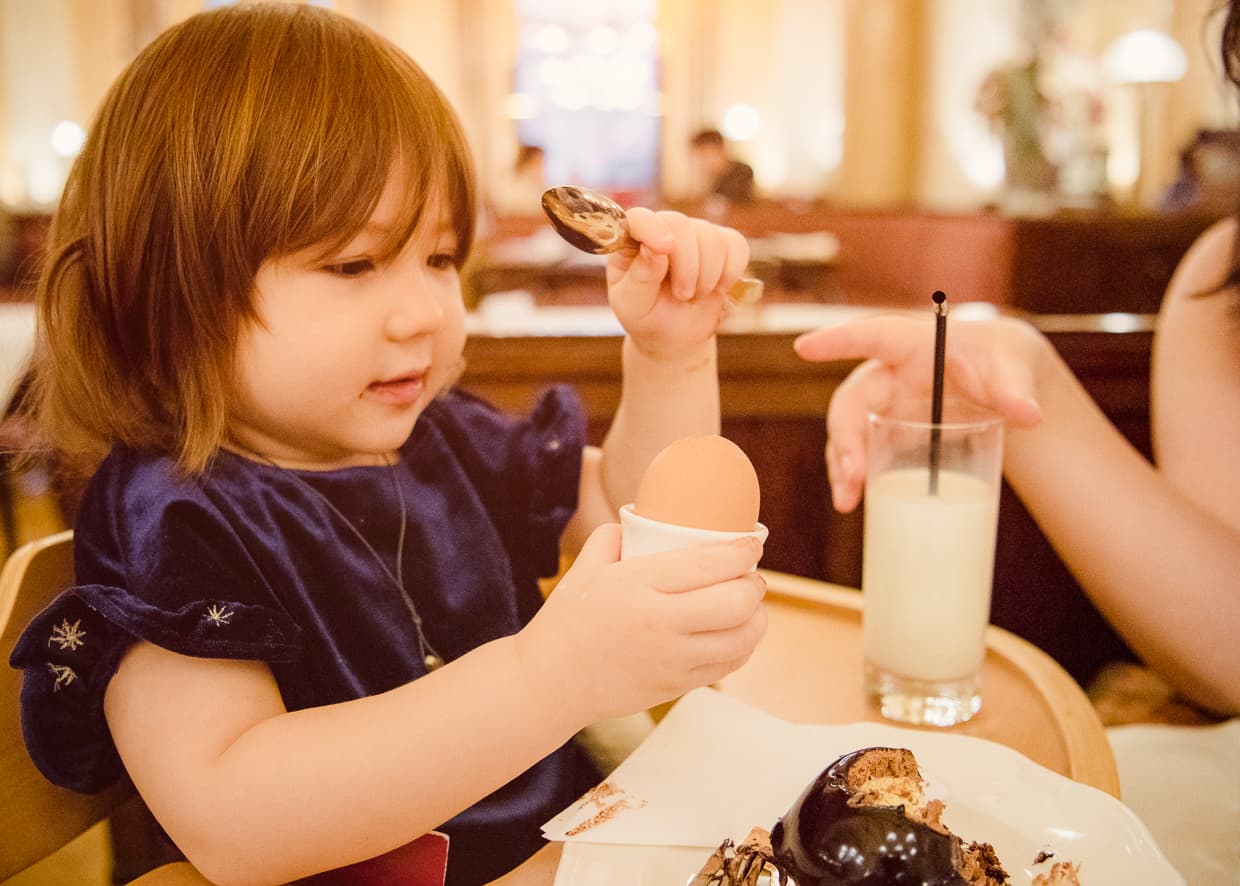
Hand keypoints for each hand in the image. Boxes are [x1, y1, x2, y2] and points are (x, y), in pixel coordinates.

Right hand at [514, 524, 766, 724]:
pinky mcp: (676, 686)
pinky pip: (727, 666)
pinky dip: (742, 647)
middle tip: (751, 577)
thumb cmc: (567, 620)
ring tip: (750, 606)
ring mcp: (671, 659)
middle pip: (736, 602)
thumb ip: (614, 536)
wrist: (550, 682)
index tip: (753, 544)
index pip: (709, 564)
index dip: (743, 552)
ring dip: (756, 618)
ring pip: (740, 638)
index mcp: (638, 584)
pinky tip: (737, 634)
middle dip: (755, 585)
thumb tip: (644, 522)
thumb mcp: (585, 567)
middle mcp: (660, 622)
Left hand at [605, 208, 749, 359]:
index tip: (665, 248)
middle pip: (681, 225)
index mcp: (631, 241)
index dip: (653, 229)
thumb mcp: (633, 305)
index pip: (640, 219)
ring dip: (707, 276)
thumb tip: (652, 249)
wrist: (674, 334)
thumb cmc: (646, 316)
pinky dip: (731, 271)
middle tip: (682, 296)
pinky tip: (718, 289)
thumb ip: (640, 277)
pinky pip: (736, 245)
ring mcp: (694, 233)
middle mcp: (663, 229)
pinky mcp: (723, 244)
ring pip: (711, 238)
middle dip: (686, 266)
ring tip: (694, 296)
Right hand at [793, 312, 1045, 511]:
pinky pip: (861, 451)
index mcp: (915, 346)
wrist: (1002, 379)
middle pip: (853, 399)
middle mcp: (889, 373)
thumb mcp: (1014, 367)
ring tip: (848, 501)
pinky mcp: (889, 430)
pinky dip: (854, 476)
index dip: (838, 341)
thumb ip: (1016, 389)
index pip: (872, 336)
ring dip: (842, 465)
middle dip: (845, 437)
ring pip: (849, 431)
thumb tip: (1028, 416)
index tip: (803, 348)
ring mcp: (886, 404)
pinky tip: (855, 502)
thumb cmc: (1002, 360)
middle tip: (853, 474)